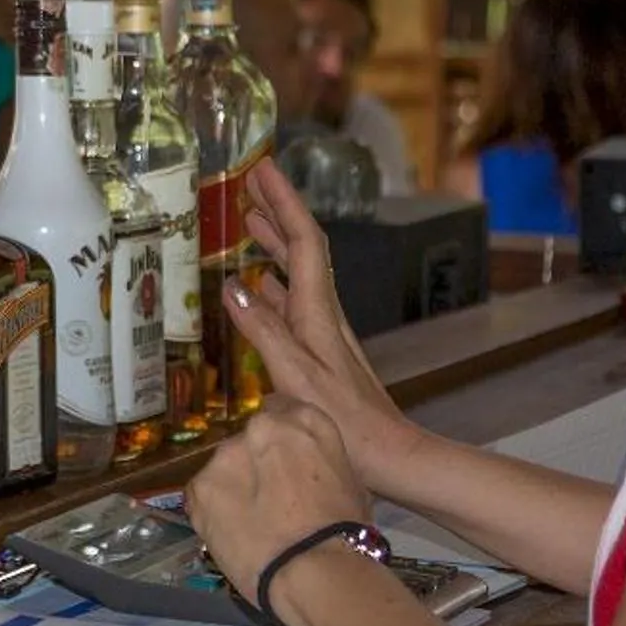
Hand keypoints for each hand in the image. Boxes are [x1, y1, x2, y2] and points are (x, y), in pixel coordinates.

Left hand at [186, 395, 376, 606]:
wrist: (313, 570)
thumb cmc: (344, 530)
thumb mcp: (348, 481)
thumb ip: (318, 461)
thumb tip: (307, 471)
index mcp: (303, 420)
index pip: (281, 413)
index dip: (281, 445)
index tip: (284, 466)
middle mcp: (260, 427)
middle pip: (250, 441)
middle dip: (256, 464)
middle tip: (268, 500)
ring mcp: (225, 456)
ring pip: (225, 467)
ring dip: (233, 486)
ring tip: (248, 522)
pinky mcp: (199, 487)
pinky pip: (204, 494)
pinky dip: (214, 509)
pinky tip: (231, 533)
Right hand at [227, 160, 429, 496]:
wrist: (391, 456)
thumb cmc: (346, 424)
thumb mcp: (295, 377)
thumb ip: (264, 331)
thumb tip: (234, 285)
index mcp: (319, 314)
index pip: (303, 241)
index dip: (284, 202)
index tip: (261, 169)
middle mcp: (325, 315)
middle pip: (303, 249)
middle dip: (278, 212)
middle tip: (251, 183)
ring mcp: (325, 333)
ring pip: (299, 273)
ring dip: (275, 244)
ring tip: (250, 223)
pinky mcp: (322, 353)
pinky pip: (294, 303)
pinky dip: (273, 284)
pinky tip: (259, 290)